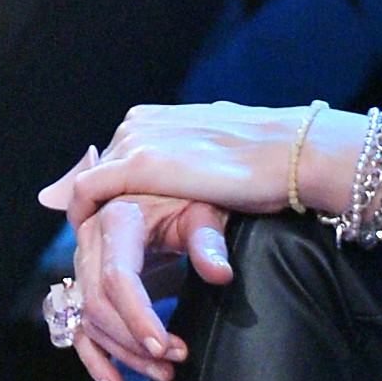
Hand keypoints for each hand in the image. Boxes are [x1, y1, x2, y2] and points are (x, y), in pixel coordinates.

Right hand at [39, 118, 258, 380]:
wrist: (174, 186)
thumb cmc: (195, 194)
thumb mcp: (207, 209)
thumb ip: (210, 241)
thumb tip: (221, 275)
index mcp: (116, 216)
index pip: (117, 276)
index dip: (138, 316)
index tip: (167, 348)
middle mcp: (91, 238)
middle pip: (98, 303)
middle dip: (134, 339)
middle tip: (178, 360)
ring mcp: (85, 262)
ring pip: (90, 318)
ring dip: (124, 353)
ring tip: (167, 373)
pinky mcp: (89, 282)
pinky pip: (79, 324)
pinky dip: (94, 357)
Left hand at [47, 99, 342, 230]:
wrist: (296, 152)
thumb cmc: (267, 161)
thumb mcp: (214, 160)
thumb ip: (184, 166)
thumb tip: (183, 181)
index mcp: (151, 120)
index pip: (110, 164)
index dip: (107, 200)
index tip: (109, 231)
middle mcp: (135, 125)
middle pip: (95, 176)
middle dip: (96, 215)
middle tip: (101, 254)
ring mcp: (134, 142)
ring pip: (88, 188)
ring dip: (93, 223)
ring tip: (102, 259)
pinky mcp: (140, 165)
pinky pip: (87, 194)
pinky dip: (85, 219)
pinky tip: (94, 246)